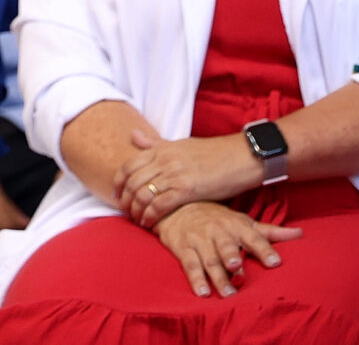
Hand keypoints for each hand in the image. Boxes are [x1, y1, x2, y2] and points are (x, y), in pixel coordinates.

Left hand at [116, 129, 264, 225]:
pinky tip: (149, 223)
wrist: (242, 157)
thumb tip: (133, 134)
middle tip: (125, 212)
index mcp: (161, 149)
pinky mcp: (187, 189)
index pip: (128, 166)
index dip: (118, 182)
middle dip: (125, 200)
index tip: (116, 195)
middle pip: (132, 182)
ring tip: (137, 220)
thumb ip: (155, 143)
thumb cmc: (213, 153)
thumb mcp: (180, 144)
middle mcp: (164, 160)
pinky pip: (160, 204)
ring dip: (136, 210)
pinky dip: (151, 215)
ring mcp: (174, 174)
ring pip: (143, 194)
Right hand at [152, 201, 300, 297]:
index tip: (275, 262)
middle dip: (230, 256)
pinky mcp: (182, 247)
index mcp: (235, 225)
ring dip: (217, 276)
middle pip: (225, 246)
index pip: (252, 236)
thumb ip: (270, 232)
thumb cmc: (216, 217)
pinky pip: (189, 264)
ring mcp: (198, 240)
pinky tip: (202, 293)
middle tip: (237, 269)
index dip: (263, 248)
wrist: (176, 206)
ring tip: (227, 293)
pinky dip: (196, 279)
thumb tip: (300, 234)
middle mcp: (217, 232)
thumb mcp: (242, 221)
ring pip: (209, 259)